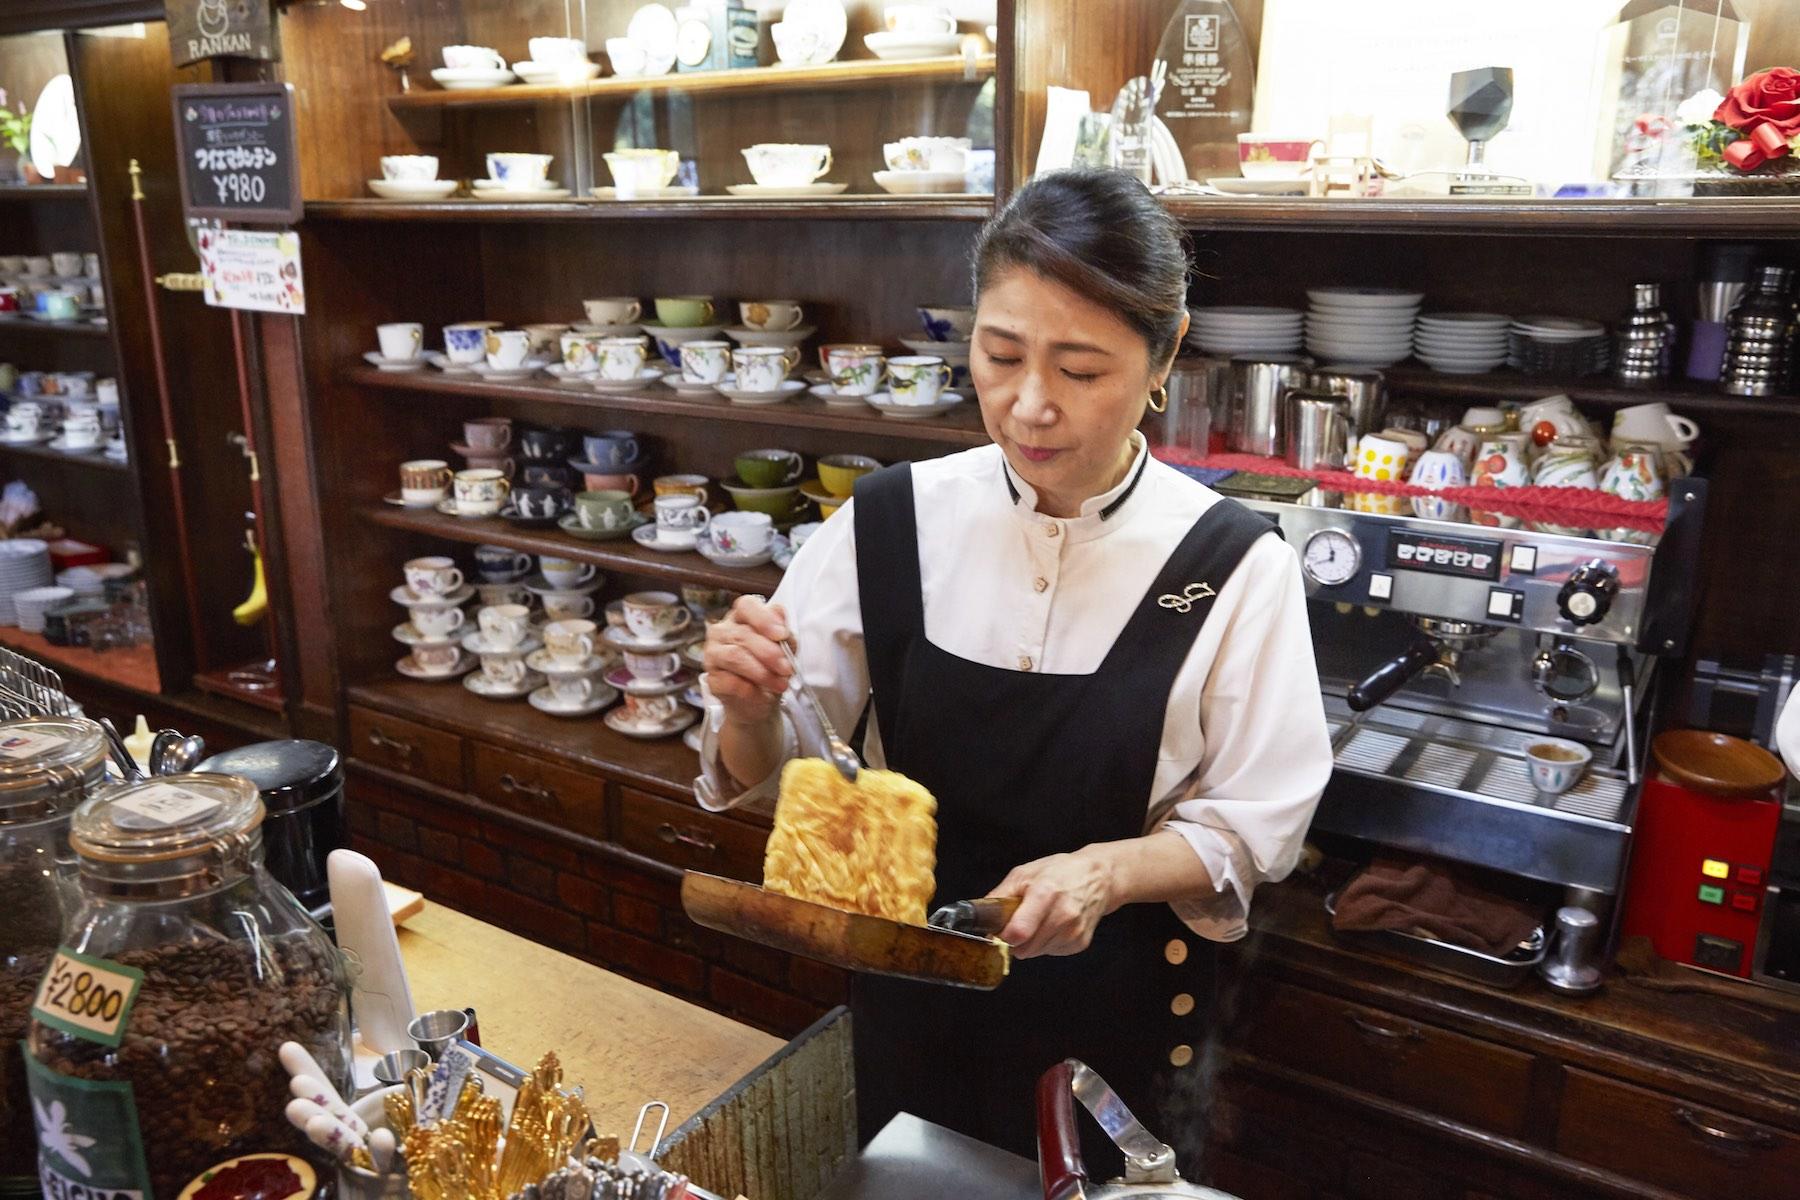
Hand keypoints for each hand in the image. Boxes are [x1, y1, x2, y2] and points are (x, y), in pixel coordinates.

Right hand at [703, 596, 793, 726]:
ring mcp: (713, 655)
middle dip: (769, 653)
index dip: (763, 618)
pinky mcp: (711, 679)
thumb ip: (784, 634)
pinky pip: (728, 681)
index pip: (746, 606)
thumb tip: (780, 619)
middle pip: (743, 635)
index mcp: (741, 618)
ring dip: (762, 672)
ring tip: (780, 684)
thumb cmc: (771, 667)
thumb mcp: (785, 649)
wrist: (760, 700)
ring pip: (734, 657)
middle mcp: (722, 632)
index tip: (781, 634)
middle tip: (787, 669)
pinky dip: (749, 688)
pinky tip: (760, 693)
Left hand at [989, 849, 1117, 957]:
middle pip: (1024, 948)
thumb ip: (1000, 896)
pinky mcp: (1080, 943)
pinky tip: (1053, 925)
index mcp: (1045, 894)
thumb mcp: (1024, 874)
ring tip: (1040, 919)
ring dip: (1031, 942)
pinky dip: (1046, 943)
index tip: (999, 930)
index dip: (1002, 936)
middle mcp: (1063, 915)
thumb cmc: (1059, 872)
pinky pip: (1051, 952)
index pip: (1018, 932)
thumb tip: (980, 915)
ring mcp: (1074, 932)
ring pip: (1035, 953)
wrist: (1098, 878)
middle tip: (1020, 921)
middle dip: (1015, 939)